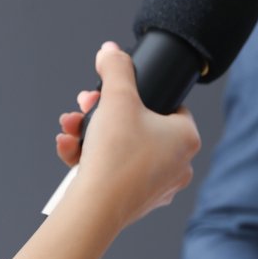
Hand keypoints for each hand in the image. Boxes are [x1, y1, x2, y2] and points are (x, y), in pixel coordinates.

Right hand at [55, 41, 200, 227]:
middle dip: (104, 114)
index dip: (137, 95)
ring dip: (92, 134)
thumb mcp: (117, 98)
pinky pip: (116, 171)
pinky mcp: (139, 201)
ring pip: (123, 148)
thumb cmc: (115, 153)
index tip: (110, 94)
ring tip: (70, 129)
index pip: (169, 105)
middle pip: (140, 126)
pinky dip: (93, 159)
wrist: (97, 207)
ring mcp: (161, 185)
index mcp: (187, 138)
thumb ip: (116, 69)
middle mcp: (181, 164)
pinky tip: (70, 150)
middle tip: (84, 107)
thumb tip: (111, 51)